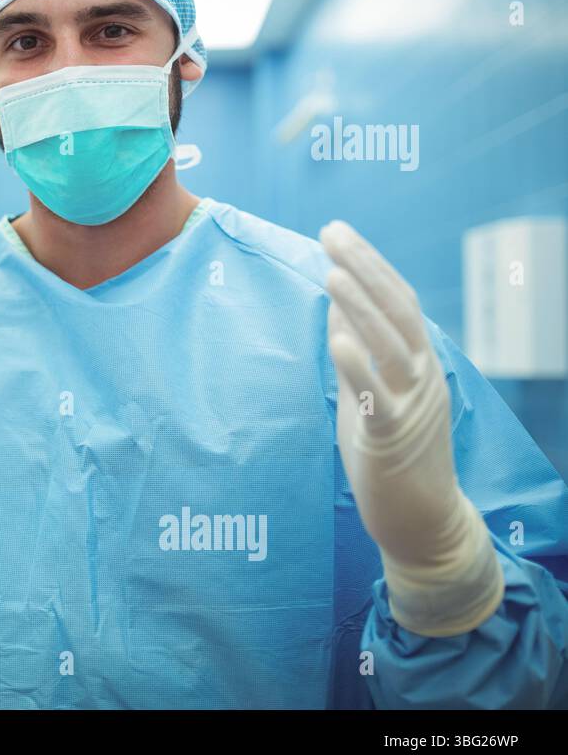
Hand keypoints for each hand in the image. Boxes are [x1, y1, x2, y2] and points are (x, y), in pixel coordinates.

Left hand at [321, 220, 501, 634]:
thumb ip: (356, 355)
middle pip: (398, 312)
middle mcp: (423, 377)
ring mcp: (412, 406)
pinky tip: (339, 339)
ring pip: (392, 346)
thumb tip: (337, 308)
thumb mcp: (369, 395)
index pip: (399, 301)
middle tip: (332, 232)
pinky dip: (359, 366)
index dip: (370, 264)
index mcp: (419, 363)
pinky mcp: (393, 438)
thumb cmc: (391, 455)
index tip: (338, 232)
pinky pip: (377, 397)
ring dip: (362, 307)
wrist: (423, 523)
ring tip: (332, 272)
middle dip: (364, 269)